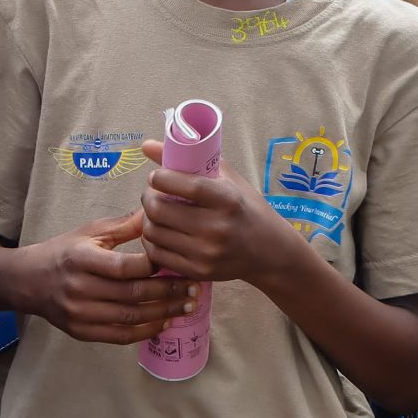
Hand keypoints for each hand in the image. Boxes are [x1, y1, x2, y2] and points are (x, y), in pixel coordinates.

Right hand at [0, 209, 191, 343]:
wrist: (29, 281)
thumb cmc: (64, 252)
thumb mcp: (89, 232)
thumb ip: (124, 226)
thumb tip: (158, 213)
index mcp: (81, 258)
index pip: (124, 267)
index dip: (153, 266)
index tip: (177, 261)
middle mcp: (79, 288)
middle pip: (131, 294)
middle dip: (168, 292)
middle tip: (194, 288)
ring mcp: (80, 313)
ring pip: (130, 317)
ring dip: (164, 313)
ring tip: (187, 306)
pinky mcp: (82, 332)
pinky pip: (120, 335)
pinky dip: (145, 331)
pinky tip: (164, 322)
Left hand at [137, 140, 300, 286]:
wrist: (270, 252)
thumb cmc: (245, 209)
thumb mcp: (228, 180)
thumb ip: (190, 160)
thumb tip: (147, 146)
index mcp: (227, 200)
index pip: (185, 186)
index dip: (161, 178)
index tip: (156, 177)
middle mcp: (217, 228)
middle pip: (160, 209)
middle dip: (148, 197)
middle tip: (152, 194)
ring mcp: (206, 253)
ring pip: (153, 231)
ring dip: (147, 218)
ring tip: (156, 212)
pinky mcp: (198, 271)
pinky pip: (157, 253)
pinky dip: (152, 240)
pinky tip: (161, 231)